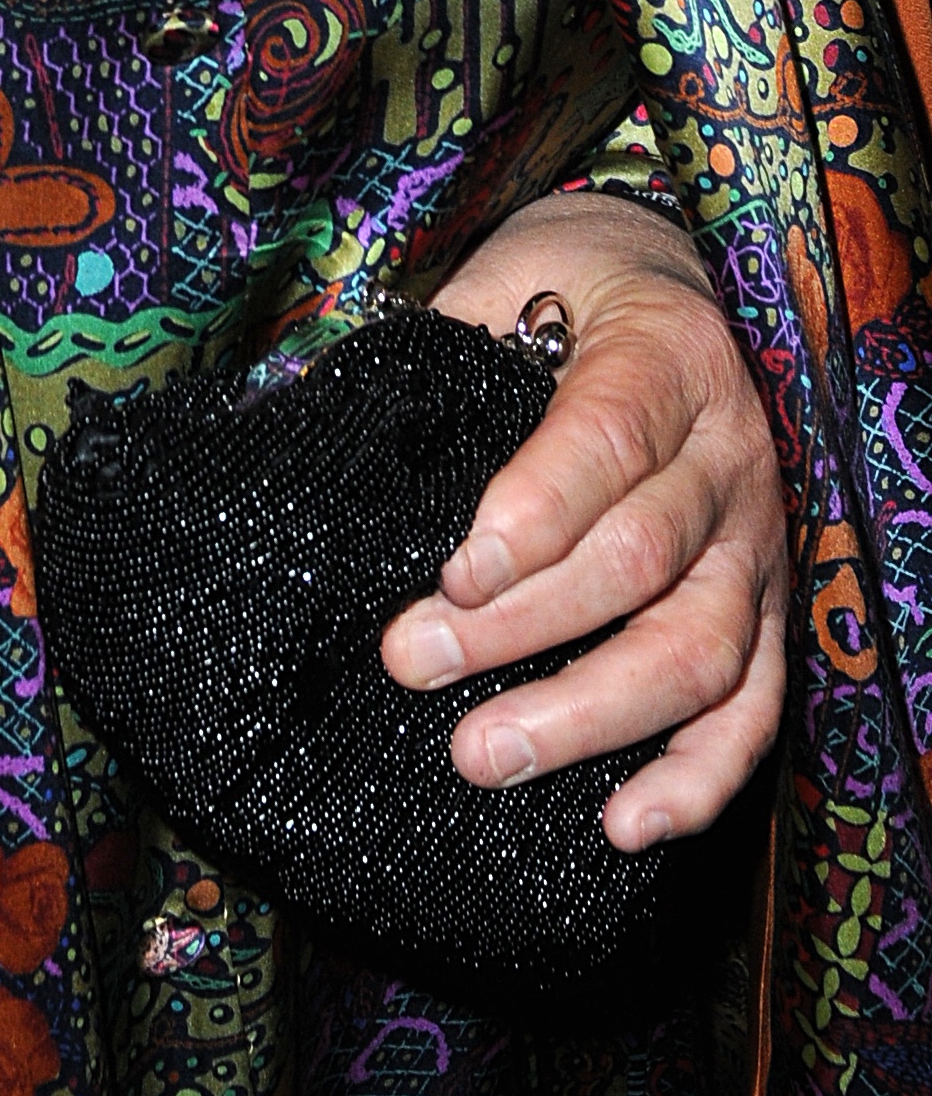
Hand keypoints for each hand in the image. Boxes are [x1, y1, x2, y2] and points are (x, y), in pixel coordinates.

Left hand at [379, 190, 786, 849]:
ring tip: (485, 756)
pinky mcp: (765, 608)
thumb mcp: (512, 271)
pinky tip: (626, 824)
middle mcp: (728, 455)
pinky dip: (700, 778)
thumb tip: (329, 417)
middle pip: (639, 560)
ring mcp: (755, 543)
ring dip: (592, 716)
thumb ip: (447, 339)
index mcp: (665, 357)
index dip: (532, 515)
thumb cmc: (574, 284)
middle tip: (412, 663)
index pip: (606, 444)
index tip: (451, 573)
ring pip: (698, 649)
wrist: (678, 278)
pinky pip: (753, 706)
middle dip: (523, 627)